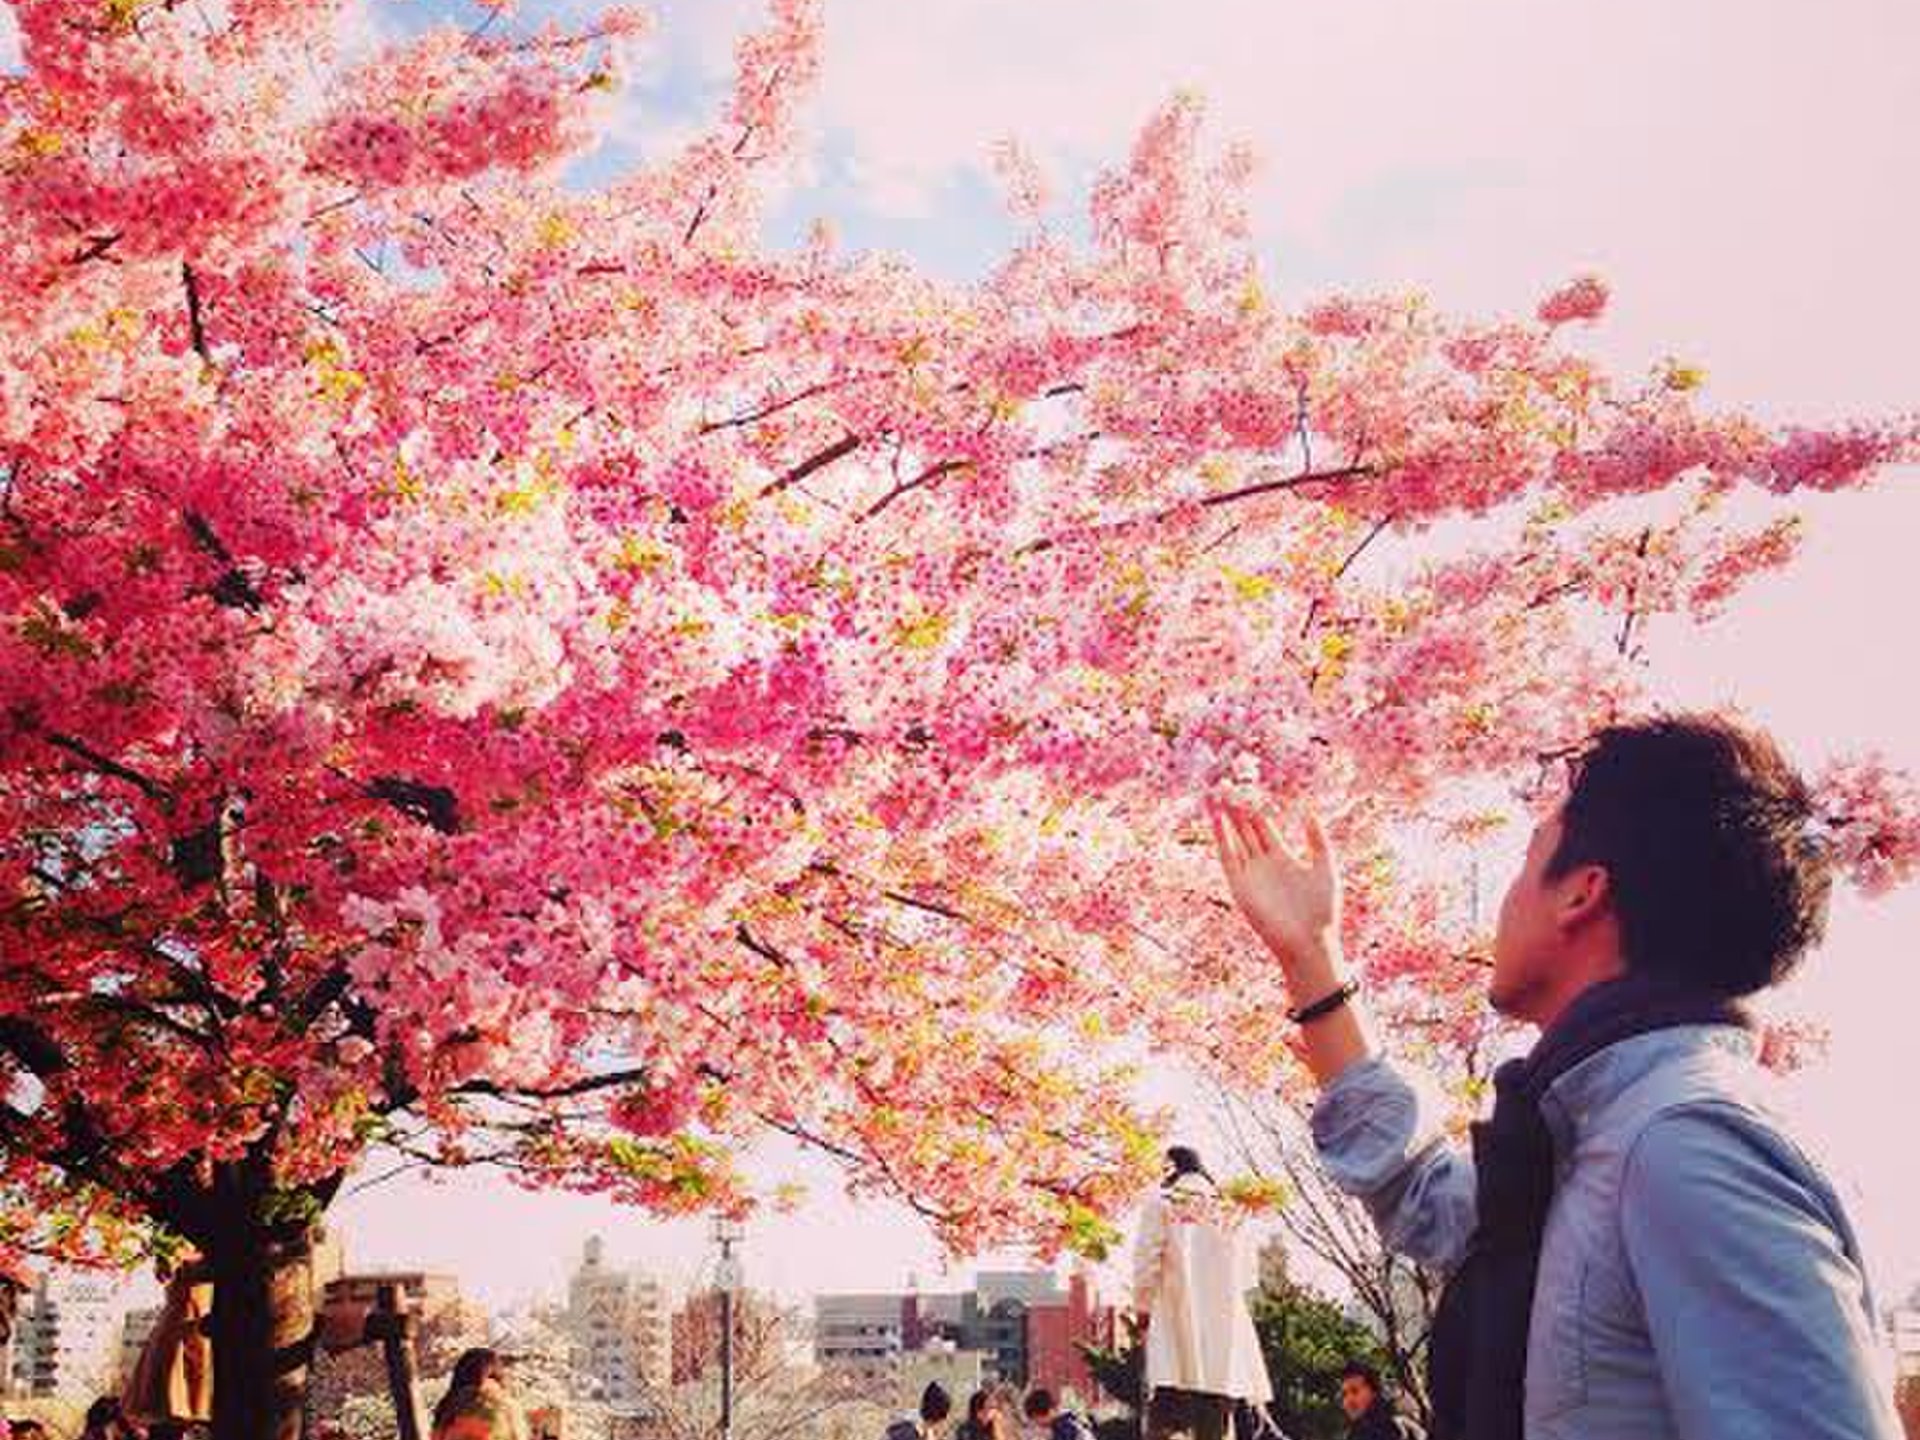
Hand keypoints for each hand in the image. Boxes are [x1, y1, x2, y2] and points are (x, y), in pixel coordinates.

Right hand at [1207, 797, 1341, 971]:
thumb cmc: (1322, 910)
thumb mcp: (1325, 867)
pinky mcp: (1241, 887)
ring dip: (1224, 819)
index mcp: (1283, 858)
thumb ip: (1317, 840)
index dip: (1256, 807)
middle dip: (1235, 808)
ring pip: (1233, 840)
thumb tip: (1308, 810)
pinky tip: (1217, 821)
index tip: (1248, 786)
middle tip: (1225, 784)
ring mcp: (1250, 874)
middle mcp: (1263, 864)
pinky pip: (1228, 859)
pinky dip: (1222, 840)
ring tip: (1214, 796)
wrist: (1310, 942)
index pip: (1264, 826)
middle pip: (1245, 829)